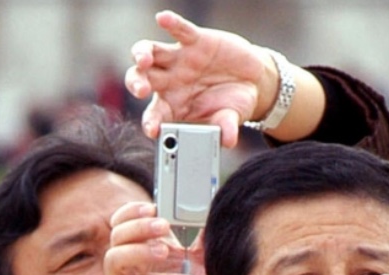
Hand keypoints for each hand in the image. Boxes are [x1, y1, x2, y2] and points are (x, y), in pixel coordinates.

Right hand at [106, 201, 207, 274]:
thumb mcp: (196, 267)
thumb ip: (199, 245)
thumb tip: (209, 221)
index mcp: (136, 248)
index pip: (122, 221)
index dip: (132, 211)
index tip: (153, 207)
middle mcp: (124, 263)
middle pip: (117, 235)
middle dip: (139, 226)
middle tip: (164, 226)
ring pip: (115, 258)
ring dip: (140, 250)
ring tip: (166, 251)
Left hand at [127, 10, 275, 146]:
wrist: (251, 81)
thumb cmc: (233, 104)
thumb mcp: (230, 118)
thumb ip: (225, 127)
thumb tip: (229, 141)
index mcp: (173, 106)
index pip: (155, 115)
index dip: (151, 122)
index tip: (152, 130)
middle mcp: (169, 81)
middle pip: (143, 79)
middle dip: (137, 83)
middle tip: (142, 90)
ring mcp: (179, 59)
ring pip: (152, 53)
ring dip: (143, 54)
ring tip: (144, 59)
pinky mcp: (194, 41)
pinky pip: (179, 29)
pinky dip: (171, 23)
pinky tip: (164, 19)